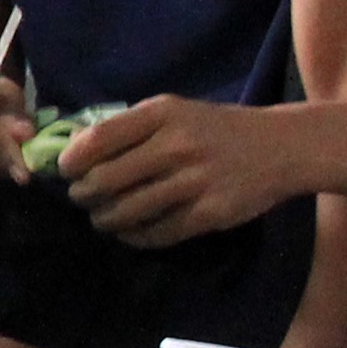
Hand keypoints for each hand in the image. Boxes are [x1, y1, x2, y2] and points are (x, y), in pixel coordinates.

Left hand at [60, 96, 291, 246]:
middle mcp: (176, 146)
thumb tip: (76, 146)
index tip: (65, 171)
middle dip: (83, 194)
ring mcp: (194, 182)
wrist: (281, 147)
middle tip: (82, 198)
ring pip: (126, 211)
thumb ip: (131, 127)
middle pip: (105, 180)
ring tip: (102, 218)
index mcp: (163, 114)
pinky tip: (130, 233)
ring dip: (105, 219)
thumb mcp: (175, 111)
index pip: (98, 139)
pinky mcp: (209, 213)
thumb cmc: (217, 128)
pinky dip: (135, 237)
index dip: (71, 160)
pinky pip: (157, 233)